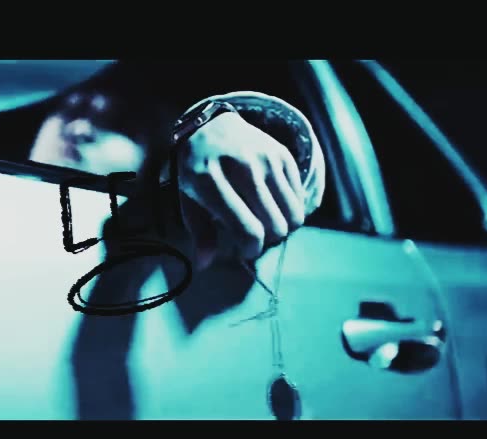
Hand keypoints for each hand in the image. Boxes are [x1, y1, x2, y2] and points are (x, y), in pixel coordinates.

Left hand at [177, 111, 318, 269]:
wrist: (210, 125)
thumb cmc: (196, 170)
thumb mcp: (187, 199)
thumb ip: (199, 232)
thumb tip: (205, 264)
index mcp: (211, 182)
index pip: (247, 229)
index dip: (251, 249)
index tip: (244, 250)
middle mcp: (242, 169)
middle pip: (275, 225)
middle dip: (267, 240)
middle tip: (254, 235)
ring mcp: (266, 160)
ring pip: (293, 214)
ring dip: (282, 227)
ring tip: (266, 222)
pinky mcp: (283, 154)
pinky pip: (299, 197)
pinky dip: (289, 208)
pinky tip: (273, 205)